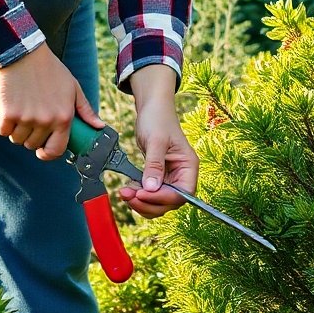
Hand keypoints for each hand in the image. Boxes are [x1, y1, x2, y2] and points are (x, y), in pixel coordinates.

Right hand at [0, 43, 104, 160]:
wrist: (24, 53)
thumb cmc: (50, 69)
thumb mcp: (72, 87)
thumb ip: (85, 109)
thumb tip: (98, 126)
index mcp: (63, 117)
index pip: (56, 150)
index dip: (48, 154)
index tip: (42, 151)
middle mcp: (46, 121)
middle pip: (33, 145)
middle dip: (30, 138)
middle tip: (29, 123)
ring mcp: (27, 118)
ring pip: (17, 139)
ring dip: (16, 133)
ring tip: (18, 118)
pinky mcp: (9, 113)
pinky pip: (3, 131)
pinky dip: (3, 126)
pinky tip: (6, 117)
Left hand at [118, 66, 196, 217]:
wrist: (152, 110)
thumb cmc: (158, 119)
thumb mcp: (156, 141)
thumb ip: (154, 165)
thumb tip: (151, 188)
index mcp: (188, 167)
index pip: (181, 194)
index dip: (163, 198)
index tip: (142, 194)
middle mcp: (182, 176)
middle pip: (169, 202)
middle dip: (148, 202)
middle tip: (129, 196)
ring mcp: (170, 178)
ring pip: (158, 202)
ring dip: (141, 202)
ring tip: (125, 192)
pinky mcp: (158, 177)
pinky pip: (150, 194)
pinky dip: (138, 196)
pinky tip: (128, 189)